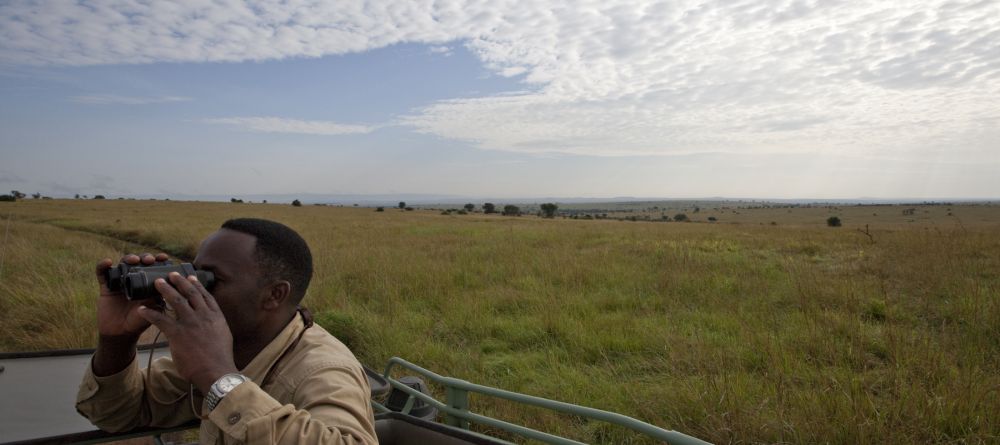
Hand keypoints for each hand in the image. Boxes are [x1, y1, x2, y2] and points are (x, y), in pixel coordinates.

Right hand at [95, 253, 167, 338]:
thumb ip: (158, 298)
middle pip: (139, 262)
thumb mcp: (152, 310)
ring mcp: (120, 282)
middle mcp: (134, 280)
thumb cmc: (139, 322)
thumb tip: (165, 286)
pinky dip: (102, 266)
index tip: (164, 257)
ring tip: (134, 260)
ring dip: (129, 258)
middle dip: (145, 257)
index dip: (159, 260)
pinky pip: (102, 273)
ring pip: (123, 264)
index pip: (154, 267)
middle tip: (149, 260)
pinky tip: (108, 262)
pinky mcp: (106, 286)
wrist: (120, 333)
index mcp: (148, 284)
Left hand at [138, 272, 236, 393]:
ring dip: (165, 290)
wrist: (216, 371)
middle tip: (171, 274)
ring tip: (157, 282)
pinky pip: (161, 319)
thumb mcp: (223, 337)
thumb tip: (210, 326)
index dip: (198, 285)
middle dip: (180, 281)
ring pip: (176, 301)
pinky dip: (150, 313)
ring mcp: (190, 323)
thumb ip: (215, 327)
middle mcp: (204, 316)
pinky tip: (142, 309)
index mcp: (216, 317)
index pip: (206, 296)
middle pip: (190, 293)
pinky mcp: (178, 334)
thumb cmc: (220, 358)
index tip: (191, 277)